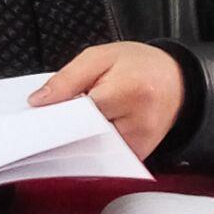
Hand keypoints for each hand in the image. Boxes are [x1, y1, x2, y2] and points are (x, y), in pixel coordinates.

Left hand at [29, 42, 185, 159]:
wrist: (176, 80)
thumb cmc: (139, 64)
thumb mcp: (99, 56)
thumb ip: (67, 79)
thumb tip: (39, 101)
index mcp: (130, 91)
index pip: (81, 113)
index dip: (56, 114)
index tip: (37, 115)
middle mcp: (139, 123)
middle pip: (85, 134)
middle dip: (63, 128)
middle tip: (46, 120)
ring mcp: (141, 144)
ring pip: (92, 148)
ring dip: (76, 138)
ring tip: (68, 123)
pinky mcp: (139, 156)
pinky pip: (105, 156)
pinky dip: (90, 145)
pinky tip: (83, 133)